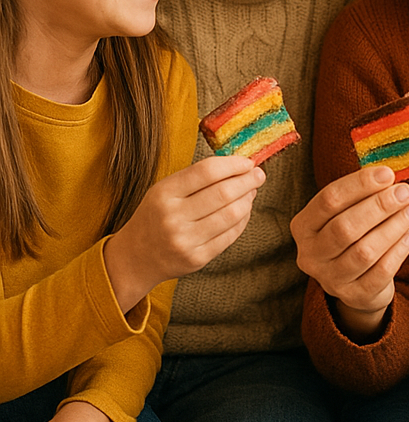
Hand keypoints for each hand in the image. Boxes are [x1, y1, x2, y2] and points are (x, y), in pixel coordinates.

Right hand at [104, 155, 264, 311]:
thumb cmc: (156, 215)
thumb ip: (197, 177)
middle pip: (223, 193)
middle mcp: (173, 217)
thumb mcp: (165, 190)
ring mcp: (185, 240)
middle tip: (259, 175)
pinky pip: (230, 235)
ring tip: (251, 192)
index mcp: (164, 193)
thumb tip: (239, 166)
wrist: (135, 256)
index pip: (207, 171)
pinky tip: (244, 211)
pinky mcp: (197, 259)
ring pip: (231, 214)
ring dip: (248, 200)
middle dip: (248, 181)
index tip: (248, 162)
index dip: (233, 164)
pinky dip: (243, 220)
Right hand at [291, 165, 408, 339]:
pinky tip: (408, 235)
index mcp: (303, 226)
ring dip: (392, 227)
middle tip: (405, 192)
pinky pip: (380, 273)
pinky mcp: (355, 296)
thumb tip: (390, 175)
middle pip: (345, 227)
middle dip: (379, 206)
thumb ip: (362, 192)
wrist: (356, 280)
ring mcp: (330, 279)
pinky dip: (397, 252)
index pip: (328, 200)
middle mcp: (310, 255)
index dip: (360, 185)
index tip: (388, 174)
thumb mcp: (347, 210)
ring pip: (364, 252)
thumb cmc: (353, 231)